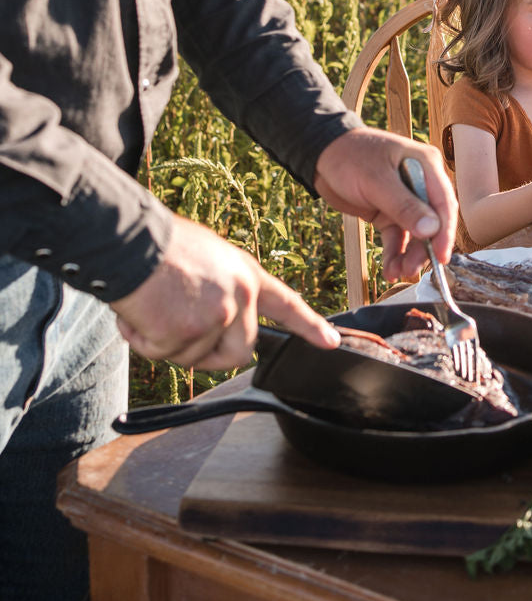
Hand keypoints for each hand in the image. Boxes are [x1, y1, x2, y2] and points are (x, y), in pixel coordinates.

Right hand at [112, 214, 340, 369]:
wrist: (132, 242)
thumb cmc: (161, 246)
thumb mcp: (210, 259)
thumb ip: (224, 290)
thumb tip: (216, 322)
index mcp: (246, 275)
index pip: (286, 305)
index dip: (309, 326)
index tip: (330, 342)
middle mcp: (240, 296)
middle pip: (238, 352)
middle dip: (208, 354)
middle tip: (176, 332)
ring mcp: (217, 315)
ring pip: (195, 358)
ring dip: (167, 343)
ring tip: (154, 307)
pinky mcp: (188, 332)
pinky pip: (163, 355)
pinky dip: (145, 342)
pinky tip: (140, 313)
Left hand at [314, 125, 457, 284]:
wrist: (322, 155)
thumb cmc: (351, 156)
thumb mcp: (376, 180)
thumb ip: (404, 206)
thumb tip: (432, 230)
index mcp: (427, 166)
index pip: (444, 203)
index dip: (445, 232)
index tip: (441, 257)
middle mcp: (421, 184)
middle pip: (432, 222)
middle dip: (424, 249)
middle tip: (412, 270)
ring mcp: (406, 200)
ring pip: (415, 234)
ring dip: (408, 255)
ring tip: (397, 272)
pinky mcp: (389, 212)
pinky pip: (397, 236)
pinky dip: (394, 253)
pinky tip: (389, 269)